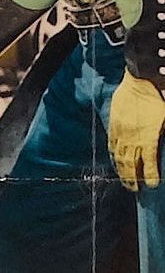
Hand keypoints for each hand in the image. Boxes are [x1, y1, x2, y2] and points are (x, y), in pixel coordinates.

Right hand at [108, 69, 164, 190]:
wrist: (139, 82)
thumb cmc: (158, 100)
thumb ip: (164, 132)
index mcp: (148, 137)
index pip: (148, 162)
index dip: (150, 175)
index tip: (153, 185)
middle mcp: (133, 137)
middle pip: (130, 163)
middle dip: (133, 178)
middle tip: (135, 189)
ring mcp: (121, 131)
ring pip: (119, 156)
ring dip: (121, 170)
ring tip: (125, 181)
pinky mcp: (114, 125)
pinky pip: (112, 144)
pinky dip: (114, 155)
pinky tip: (115, 162)